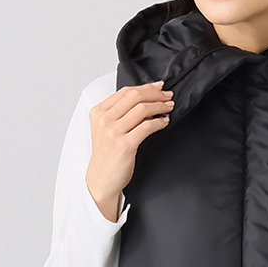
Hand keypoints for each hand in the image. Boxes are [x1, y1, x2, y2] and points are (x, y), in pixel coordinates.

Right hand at [85, 80, 174, 220]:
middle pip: (134, 96)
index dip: (145, 87)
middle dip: (155, 94)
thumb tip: (146, 99)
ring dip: (159, 106)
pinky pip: (147, 127)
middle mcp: (104, 120)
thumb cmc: (107, 154)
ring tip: (169, 107)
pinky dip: (159, 122)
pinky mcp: (124, 145)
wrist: (102, 179)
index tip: (158, 87)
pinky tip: (164, 122)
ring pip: (142, 109)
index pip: (125, 91)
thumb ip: (120, 113)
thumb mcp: (106, 128)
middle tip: (168, 96)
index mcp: (98, 112)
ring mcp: (113, 132)